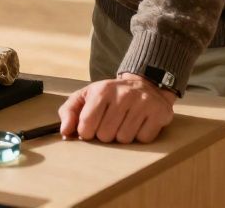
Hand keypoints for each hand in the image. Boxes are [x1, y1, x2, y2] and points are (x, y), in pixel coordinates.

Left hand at [58, 73, 175, 143]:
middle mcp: (123, 95)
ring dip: (122, 136)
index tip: (90, 128)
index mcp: (102, 90)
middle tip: (110, 123)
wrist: (144, 85)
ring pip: (124, 139)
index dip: (86, 132)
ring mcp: (143, 104)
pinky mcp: (159, 113)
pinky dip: (139, 136)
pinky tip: (138, 124)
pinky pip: (143, 139)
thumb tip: (64, 132)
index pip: (86, 125)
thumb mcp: (86, 96)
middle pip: (105, 135)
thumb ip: (69, 111)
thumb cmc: (111, 95)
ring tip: (124, 122)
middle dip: (105, 134)